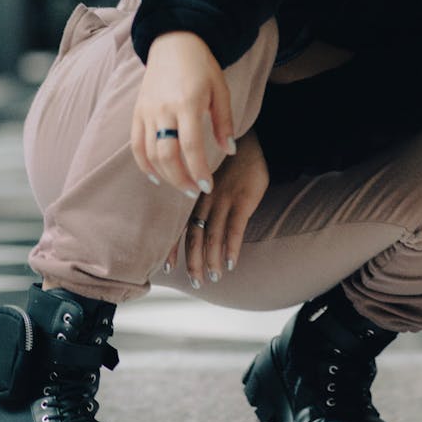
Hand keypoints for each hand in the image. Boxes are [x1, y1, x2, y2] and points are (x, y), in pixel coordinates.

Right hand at [130, 31, 235, 197]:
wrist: (173, 41)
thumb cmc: (201, 66)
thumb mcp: (220, 89)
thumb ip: (224, 122)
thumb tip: (229, 150)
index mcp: (187, 102)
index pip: (191, 147)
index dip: (199, 171)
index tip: (207, 186)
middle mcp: (164, 109)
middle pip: (167, 155)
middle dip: (181, 179)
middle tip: (194, 191)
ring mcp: (147, 111)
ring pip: (150, 153)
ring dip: (165, 175)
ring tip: (180, 185)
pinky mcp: (137, 111)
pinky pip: (136, 144)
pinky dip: (144, 163)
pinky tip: (156, 176)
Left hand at [164, 129, 269, 284]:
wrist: (253, 140)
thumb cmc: (228, 161)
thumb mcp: (207, 175)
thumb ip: (198, 197)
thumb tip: (191, 223)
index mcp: (193, 192)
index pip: (176, 225)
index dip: (172, 248)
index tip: (168, 268)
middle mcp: (204, 197)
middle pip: (194, 235)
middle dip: (194, 261)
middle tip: (196, 281)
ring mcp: (223, 199)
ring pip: (213, 236)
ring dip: (213, 259)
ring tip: (214, 276)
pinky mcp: (243, 200)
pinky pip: (235, 229)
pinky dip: (231, 248)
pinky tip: (231, 263)